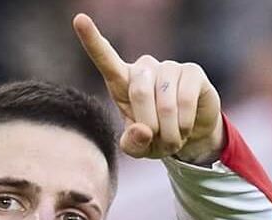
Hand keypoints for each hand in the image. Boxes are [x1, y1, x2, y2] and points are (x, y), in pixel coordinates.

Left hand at [74, 13, 224, 163]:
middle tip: (159, 143)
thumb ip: (132, 144)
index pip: (105, 59)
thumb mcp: (139, 148)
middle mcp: (144, 68)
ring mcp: (169, 67)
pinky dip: (184, 124)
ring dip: (169, 132)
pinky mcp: (192, 72)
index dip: (92, 41)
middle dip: (150, 127)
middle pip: (138, 92)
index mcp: (123, 82)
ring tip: (173, 139)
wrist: (190, 134)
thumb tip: (143, 131)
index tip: (79, 20)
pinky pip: (185, 100)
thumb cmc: (156, 137)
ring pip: (164, 102)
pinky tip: (185, 129)